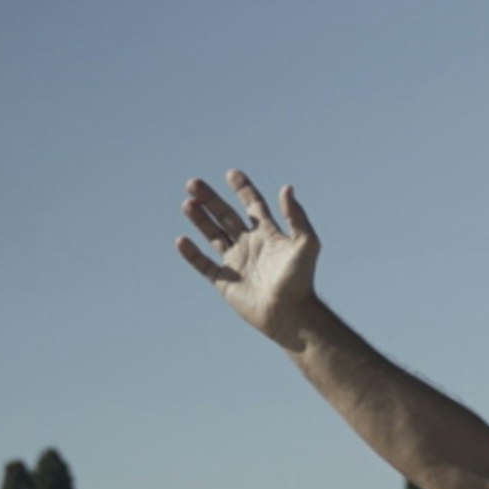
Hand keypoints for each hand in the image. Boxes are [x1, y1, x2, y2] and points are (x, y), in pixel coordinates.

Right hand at [176, 170, 321, 345]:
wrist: (290, 314)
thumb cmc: (301, 280)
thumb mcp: (306, 244)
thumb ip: (296, 216)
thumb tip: (287, 188)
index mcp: (268, 234)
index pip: (253, 205)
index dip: (243, 189)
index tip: (231, 173)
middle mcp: (250, 245)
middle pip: (226, 215)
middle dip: (210, 199)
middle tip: (193, 183)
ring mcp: (236, 262)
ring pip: (213, 235)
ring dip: (199, 219)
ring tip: (187, 203)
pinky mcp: (225, 282)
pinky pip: (204, 265)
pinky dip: (192, 254)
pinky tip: (181, 240)